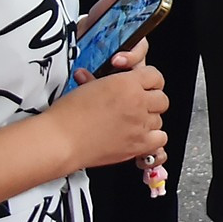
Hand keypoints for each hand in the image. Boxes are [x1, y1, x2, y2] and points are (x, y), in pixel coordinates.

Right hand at [54, 36, 166, 168]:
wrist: (60, 140)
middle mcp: (137, 102)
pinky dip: (153, 139)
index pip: (155, 76)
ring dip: (149, 121)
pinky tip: (140, 138)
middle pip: (162, 99)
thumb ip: (99, 80)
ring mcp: (139, 124)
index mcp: (127, 83)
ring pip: (160, 119)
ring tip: (133, 124)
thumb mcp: (87, 87)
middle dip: (151, 102)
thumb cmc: (67, 115)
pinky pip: (160, 139)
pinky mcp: (137, 145)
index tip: (146, 87)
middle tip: (138, 107)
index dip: (150, 82)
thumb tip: (91, 76)